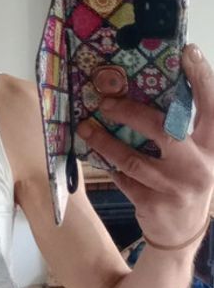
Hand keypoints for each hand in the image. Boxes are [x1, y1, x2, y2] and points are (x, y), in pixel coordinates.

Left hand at [76, 43, 213, 246]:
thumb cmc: (187, 184)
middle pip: (162, 129)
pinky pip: (123, 178)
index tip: (187, 52)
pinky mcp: (151, 203)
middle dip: (130, 111)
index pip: (211, 106)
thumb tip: (152, 94)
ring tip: (87, 128)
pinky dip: (108, 165)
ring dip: (105, 141)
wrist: (181, 235)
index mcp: (213, 147)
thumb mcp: (197, 157)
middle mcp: (198, 165)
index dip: (201, 77)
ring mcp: (174, 186)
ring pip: (132, 157)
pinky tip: (95, 153)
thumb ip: (184, 132)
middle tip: (105, 100)